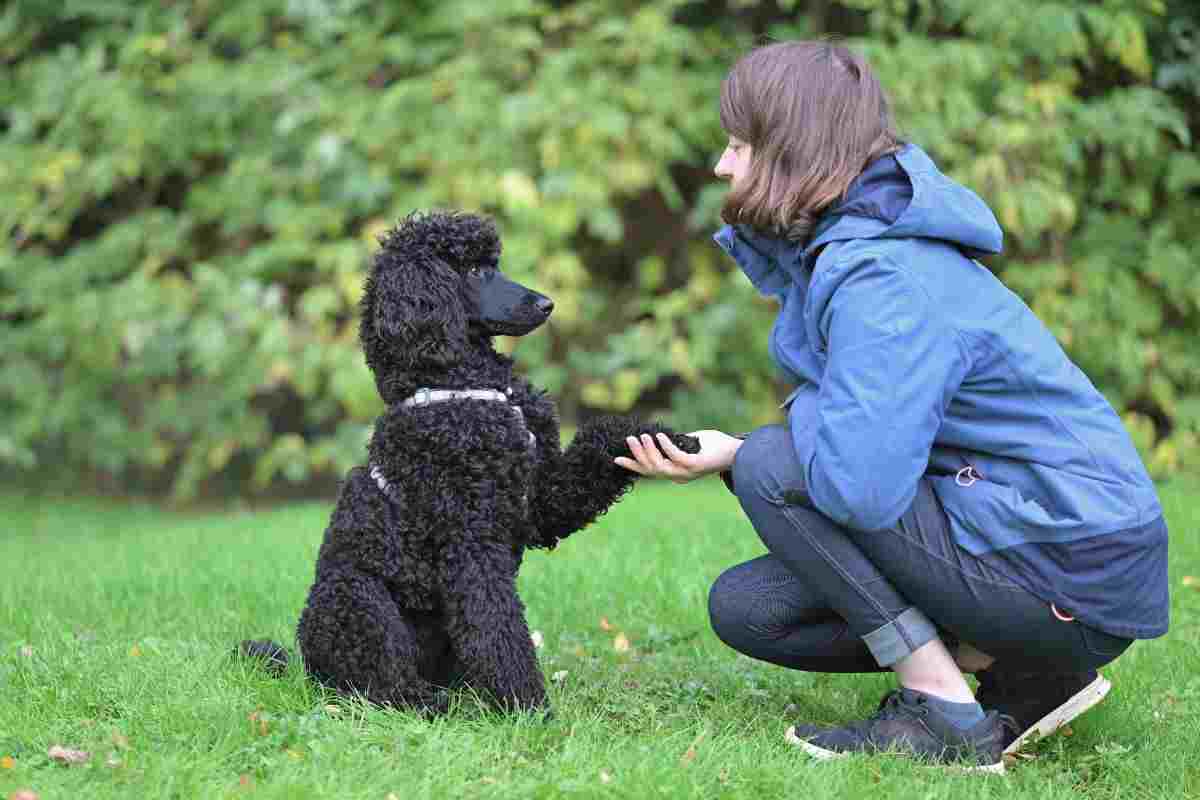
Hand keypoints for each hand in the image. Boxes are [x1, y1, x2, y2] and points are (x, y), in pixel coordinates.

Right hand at [614, 429, 742, 483]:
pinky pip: (676, 457)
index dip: (633, 465)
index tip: (616, 458)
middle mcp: (679, 475)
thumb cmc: (716, 446)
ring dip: (649, 450)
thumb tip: (662, 435)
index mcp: (676, 472)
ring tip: (642, 436)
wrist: (739, 452)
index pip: (649, 471)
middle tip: (629, 439)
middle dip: (638, 455)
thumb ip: (677, 443)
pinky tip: (660, 435)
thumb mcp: (691, 443)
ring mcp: (687, 472)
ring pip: (660, 465)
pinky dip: (666, 446)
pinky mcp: (696, 465)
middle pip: (651, 469)